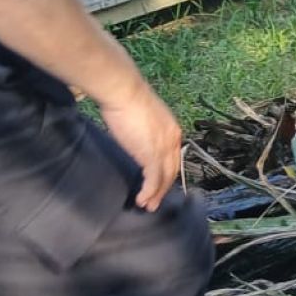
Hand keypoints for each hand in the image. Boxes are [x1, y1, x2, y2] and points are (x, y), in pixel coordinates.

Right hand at [99, 83, 183, 211]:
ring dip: (156, 194)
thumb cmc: (126, 99)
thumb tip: (137, 141)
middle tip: (154, 202)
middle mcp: (173, 140)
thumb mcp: (141, 119)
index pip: (173, 158)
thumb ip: (144, 133)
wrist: (122, 90)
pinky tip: (142, 199)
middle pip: (172, 171)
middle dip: (163, 189)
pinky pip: (154, 179)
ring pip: (165, 178)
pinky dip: (149, 191)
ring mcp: (164, 147)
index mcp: (172, 130)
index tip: (158, 185)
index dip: (167, 174)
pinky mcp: (151, 153)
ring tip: (148, 205)